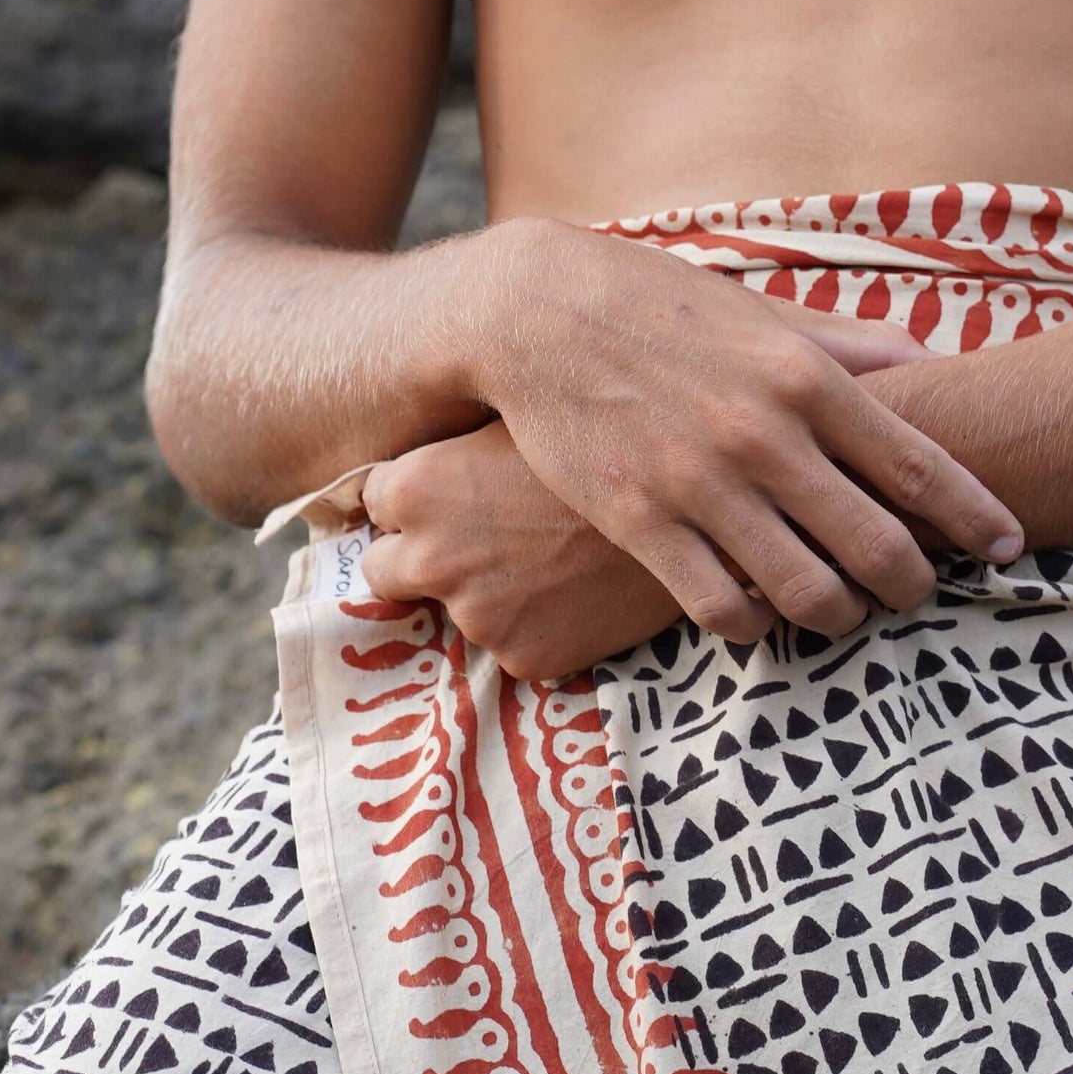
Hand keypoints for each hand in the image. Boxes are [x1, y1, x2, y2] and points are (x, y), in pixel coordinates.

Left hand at [358, 419, 685, 680]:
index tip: (452, 494)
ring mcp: (477, 617)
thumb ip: (463, 437)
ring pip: (459, 611)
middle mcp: (431, 558)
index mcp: (416, 488)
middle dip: (422, 560)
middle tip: (484, 539)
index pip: (373, 501)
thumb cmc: (610, 441)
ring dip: (491, 593)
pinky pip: (516, 645)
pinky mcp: (525, 658)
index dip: (416, 498)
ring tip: (553, 558)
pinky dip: (540, 627)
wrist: (699, 507)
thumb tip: (428, 425)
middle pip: (385, 572)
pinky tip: (579, 592)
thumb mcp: (523, 415)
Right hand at [459, 218, 1024, 643]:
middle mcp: (764, 435)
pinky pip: (722, 608)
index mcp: (806, 377)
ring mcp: (700, 485)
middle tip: (917, 592)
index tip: (1011, 545)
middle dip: (914, 584)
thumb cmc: (662, 307)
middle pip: (877, 545)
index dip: (978, 518)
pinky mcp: (640, 523)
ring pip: (806, 592)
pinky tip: (758, 614)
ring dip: (839, 616)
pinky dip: (754, 625)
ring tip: (841, 612)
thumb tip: (934, 360)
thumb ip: (850, 348)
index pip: (921, 466)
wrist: (535, 312)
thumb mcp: (762, 312)